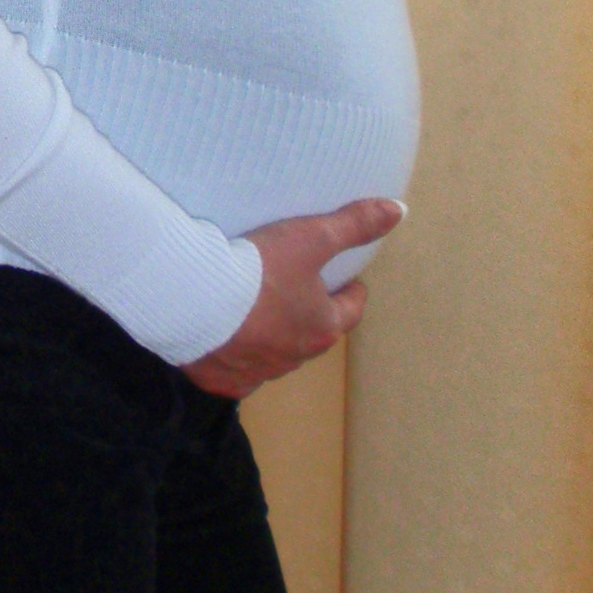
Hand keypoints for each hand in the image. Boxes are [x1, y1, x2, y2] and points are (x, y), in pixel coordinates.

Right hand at [180, 197, 404, 399]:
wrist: (193, 302)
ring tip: (256, 306)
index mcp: (323, 328)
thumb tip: (399, 210)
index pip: (351, 310)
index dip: (351, 291)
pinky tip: (224, 338)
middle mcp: (296, 357)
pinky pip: (237, 372)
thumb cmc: (259, 271)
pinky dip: (237, 356)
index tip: (346, 278)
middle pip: (314, 333)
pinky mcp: (223, 382)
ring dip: (274, 335)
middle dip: (311, 313)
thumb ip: (353, 225)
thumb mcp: (310, 238)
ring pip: (276, 354)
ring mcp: (259, 374)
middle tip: (297, 285)